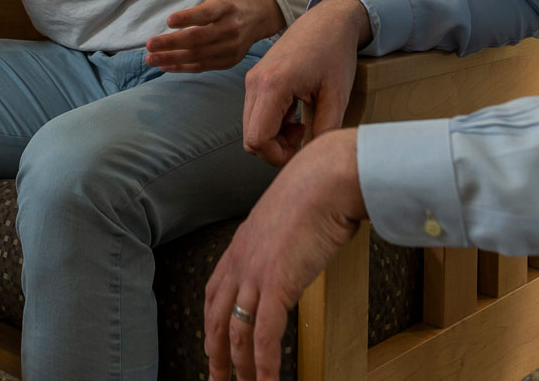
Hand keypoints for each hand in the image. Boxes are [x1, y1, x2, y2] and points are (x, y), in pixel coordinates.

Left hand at [146, 0, 282, 72]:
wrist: (258, 16)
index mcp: (226, 6)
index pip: (206, 14)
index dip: (188, 17)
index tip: (169, 20)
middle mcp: (230, 28)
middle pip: (198, 38)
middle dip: (172, 43)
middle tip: (149, 44)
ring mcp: (230, 47)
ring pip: (198, 55)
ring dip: (172, 58)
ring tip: (150, 58)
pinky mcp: (227, 60)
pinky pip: (202, 66)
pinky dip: (182, 67)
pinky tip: (164, 65)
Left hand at [205, 130, 366, 380]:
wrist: (327, 178)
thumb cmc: (316, 191)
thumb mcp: (287, 218)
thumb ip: (282, 241)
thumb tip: (294, 253)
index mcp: (241, 245)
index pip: (214, 293)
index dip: (211, 322)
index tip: (212, 343)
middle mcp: (240, 261)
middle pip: (216, 319)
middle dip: (214, 354)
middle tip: (216, 379)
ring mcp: (255, 274)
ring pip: (236, 333)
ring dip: (238, 368)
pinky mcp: (276, 284)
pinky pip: (263, 335)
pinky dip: (263, 365)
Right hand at [242, 0, 369, 166]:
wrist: (327, 21)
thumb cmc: (334, 53)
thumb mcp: (337, 96)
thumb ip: (326, 130)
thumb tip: (314, 157)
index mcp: (273, 86)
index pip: (257, 140)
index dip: (278, 156)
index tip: (304, 143)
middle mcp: (255, 83)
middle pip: (250, 138)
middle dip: (275, 149)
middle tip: (304, 135)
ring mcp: (252, 80)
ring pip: (250, 128)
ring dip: (273, 136)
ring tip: (301, 125)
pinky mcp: (255, 79)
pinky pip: (254, 114)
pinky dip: (271, 124)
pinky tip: (294, 114)